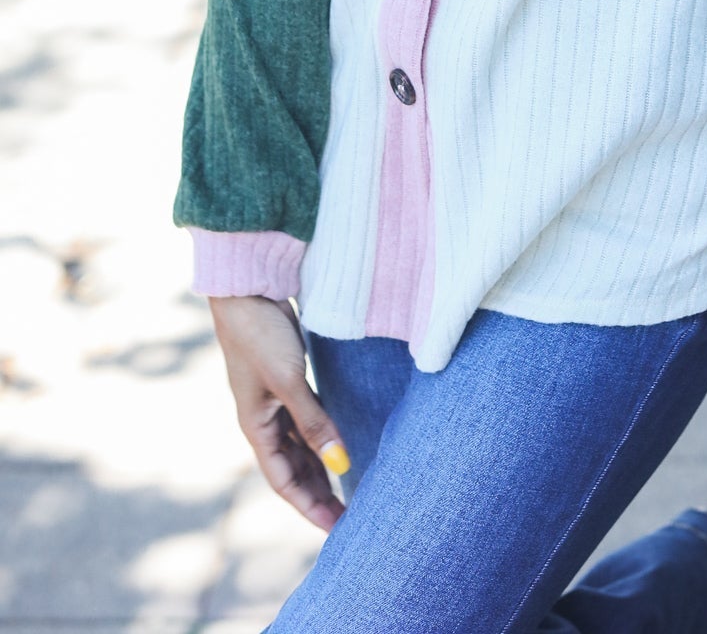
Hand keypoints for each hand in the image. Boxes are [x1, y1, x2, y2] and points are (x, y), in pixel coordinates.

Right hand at [209, 293, 347, 530]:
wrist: (247, 287)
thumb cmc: (260, 334)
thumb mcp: (288, 381)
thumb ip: (313, 422)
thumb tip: (339, 463)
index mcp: (255, 427)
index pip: (284, 482)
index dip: (309, 506)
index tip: (337, 528)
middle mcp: (262, 420)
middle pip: (293, 469)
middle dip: (317, 494)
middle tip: (350, 515)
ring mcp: (273, 400)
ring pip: (299, 447)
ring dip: (320, 468)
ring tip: (348, 488)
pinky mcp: (285, 380)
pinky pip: (304, 421)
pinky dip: (319, 438)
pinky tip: (336, 444)